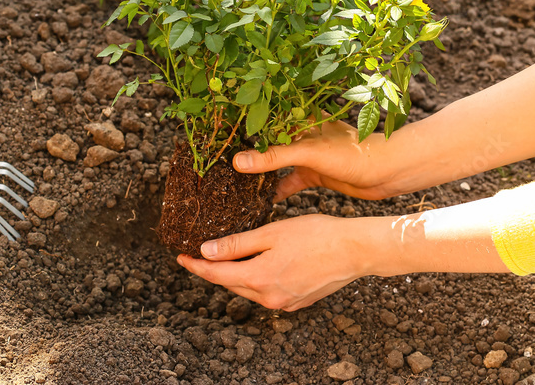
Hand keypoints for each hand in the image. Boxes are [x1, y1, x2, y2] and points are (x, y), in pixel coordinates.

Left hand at [176, 214, 376, 310]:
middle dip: (214, 270)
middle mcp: (269, 298)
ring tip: (225, 257)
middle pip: (231, 284)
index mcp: (260, 279)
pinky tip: (258, 264)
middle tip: (199, 254)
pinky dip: (256, 279)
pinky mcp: (297, 302)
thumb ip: (237, 244)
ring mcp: (284, 303)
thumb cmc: (316, 235)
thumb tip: (206, 252)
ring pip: (249, 289)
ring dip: (235, 275)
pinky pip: (267, 292)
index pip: (216, 275)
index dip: (195, 266)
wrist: (355, 250)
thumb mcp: (271, 233)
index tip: (179, 256)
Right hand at [233, 120, 397, 200]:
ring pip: (277, 162)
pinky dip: (276, 190)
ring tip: (233, 181)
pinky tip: (260, 200)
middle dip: (247, 149)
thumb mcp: (309, 152)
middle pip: (267, 140)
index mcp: (300, 118)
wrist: (387, 173)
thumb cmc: (353, 153)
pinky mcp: (313, 173)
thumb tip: (239, 162)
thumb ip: (275, 157)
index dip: (243, 120)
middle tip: (219, 159)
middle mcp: (301, 133)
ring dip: (260, 172)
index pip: (266, 115)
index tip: (218, 129)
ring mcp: (307, 154)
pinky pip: (288, 181)